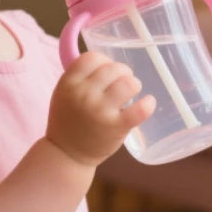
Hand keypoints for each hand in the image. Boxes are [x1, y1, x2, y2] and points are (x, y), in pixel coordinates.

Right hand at [46, 51, 155, 166]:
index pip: (92, 57)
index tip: (107, 71)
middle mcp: (84, 94)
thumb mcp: (63, 93)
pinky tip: (148, 102)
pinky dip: (147, 104)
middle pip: (112, 68)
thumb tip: (104, 59)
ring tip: (132, 92)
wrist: (66, 154)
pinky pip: (140, 109)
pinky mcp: (116, 127)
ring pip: (128, 83)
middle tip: (123, 82)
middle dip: (123, 72)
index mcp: (69, 83)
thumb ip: (79, 76)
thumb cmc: (68, 121)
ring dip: (134, 84)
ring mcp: (100, 111)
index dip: (103, 61)